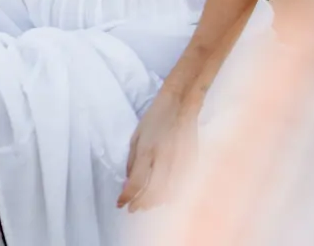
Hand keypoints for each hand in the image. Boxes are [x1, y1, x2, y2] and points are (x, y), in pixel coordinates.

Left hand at [118, 86, 199, 211]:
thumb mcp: (136, 136)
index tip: (121, 205)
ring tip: (145, 204)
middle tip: (132, 208)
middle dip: (141, 204)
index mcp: (147, 151)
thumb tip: (128, 181)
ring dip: (155, 202)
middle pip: (153, 193)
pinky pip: (181, 186)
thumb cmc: (155, 118)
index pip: (137, 182)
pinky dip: (170, 194)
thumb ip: (132, 161)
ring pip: (169, 193)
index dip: (128, 197)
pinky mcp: (192, 163)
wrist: (181, 105)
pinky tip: (162, 196)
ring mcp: (180, 163)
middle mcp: (164, 159)